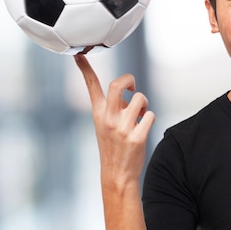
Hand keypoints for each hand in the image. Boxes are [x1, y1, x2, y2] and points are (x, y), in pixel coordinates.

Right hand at [74, 54, 154, 189]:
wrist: (116, 174)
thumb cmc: (113, 146)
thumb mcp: (105, 125)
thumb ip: (113, 107)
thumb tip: (127, 92)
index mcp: (98, 113)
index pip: (91, 87)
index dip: (85, 69)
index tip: (79, 55)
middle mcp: (109, 118)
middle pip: (118, 84)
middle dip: (129, 80)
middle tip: (133, 87)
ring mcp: (122, 128)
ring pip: (141, 99)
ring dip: (144, 105)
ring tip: (139, 117)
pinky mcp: (137, 137)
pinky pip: (151, 115)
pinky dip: (150, 119)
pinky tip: (143, 129)